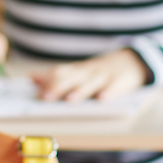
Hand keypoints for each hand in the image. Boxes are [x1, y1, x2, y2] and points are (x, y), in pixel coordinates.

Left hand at [32, 48, 148, 101]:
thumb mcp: (77, 71)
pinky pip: (115, 88)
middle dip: (58, 87)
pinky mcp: (120, 82)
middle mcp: (88, 72)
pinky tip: (102, 99)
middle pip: (71, 79)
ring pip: (91, 84)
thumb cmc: (97, 71)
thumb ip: (56, 75)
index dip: (46, 80)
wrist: (131, 62)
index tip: (34, 87)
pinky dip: (109, 93)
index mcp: (77, 70)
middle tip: (45, 97)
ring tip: (70, 100)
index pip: (60, 72)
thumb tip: (31, 77)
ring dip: (80, 91)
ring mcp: (104, 76)